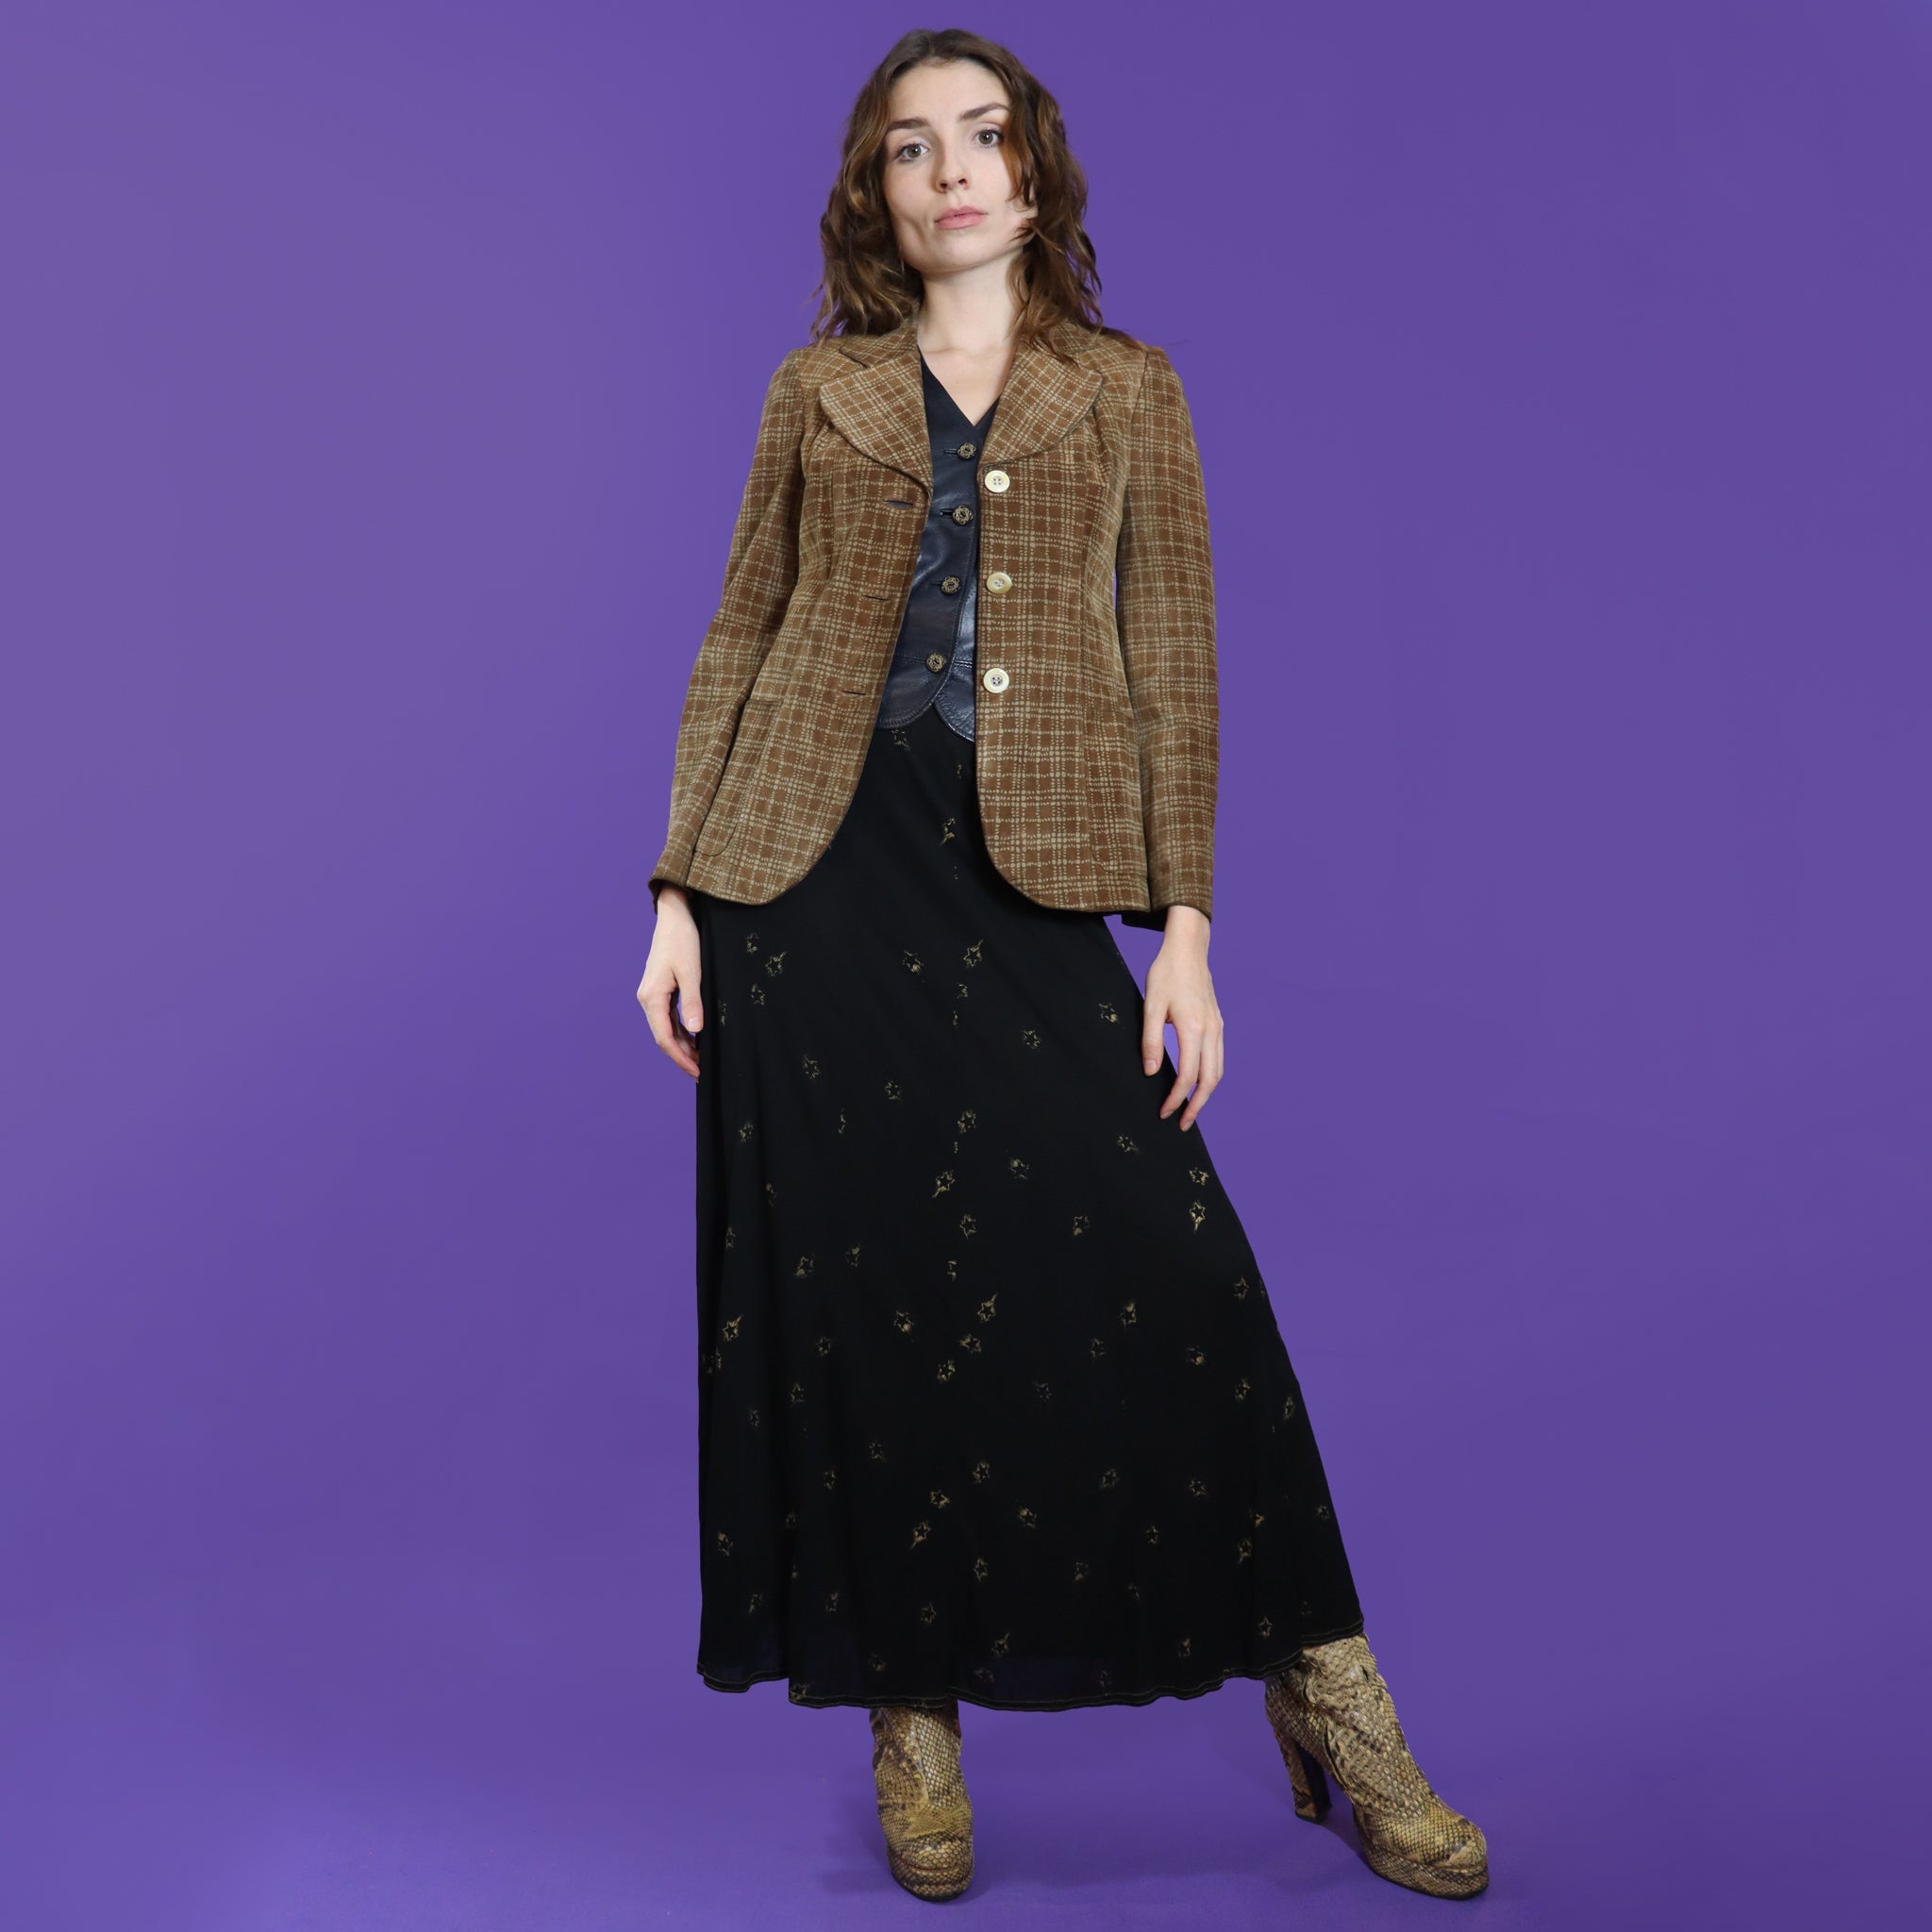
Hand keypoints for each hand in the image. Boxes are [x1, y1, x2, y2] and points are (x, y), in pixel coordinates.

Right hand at [637, 885, 703, 1077]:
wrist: (674, 917)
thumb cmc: (683, 941)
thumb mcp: (692, 972)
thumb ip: (693, 1002)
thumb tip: (695, 1030)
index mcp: (652, 997)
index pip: (664, 1038)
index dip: (680, 1058)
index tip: (697, 1072)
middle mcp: (648, 999)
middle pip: (664, 1037)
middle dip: (682, 1056)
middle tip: (702, 1072)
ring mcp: (653, 995)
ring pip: (666, 1029)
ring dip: (683, 1045)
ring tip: (702, 1060)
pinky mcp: (660, 990)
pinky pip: (669, 1018)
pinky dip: (682, 1031)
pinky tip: (696, 1039)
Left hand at [1140, 905, 1221, 1129]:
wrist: (1188, 950)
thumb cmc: (1166, 974)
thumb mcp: (1150, 1005)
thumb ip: (1151, 1040)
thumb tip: (1151, 1072)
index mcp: (1193, 1028)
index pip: (1188, 1076)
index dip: (1176, 1098)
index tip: (1164, 1112)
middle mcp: (1211, 1031)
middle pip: (1210, 1081)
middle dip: (1197, 1106)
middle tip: (1182, 1124)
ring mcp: (1217, 1028)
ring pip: (1218, 1072)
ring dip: (1206, 1095)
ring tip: (1191, 1109)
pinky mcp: (1218, 1024)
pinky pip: (1218, 1059)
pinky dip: (1211, 1078)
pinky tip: (1199, 1084)